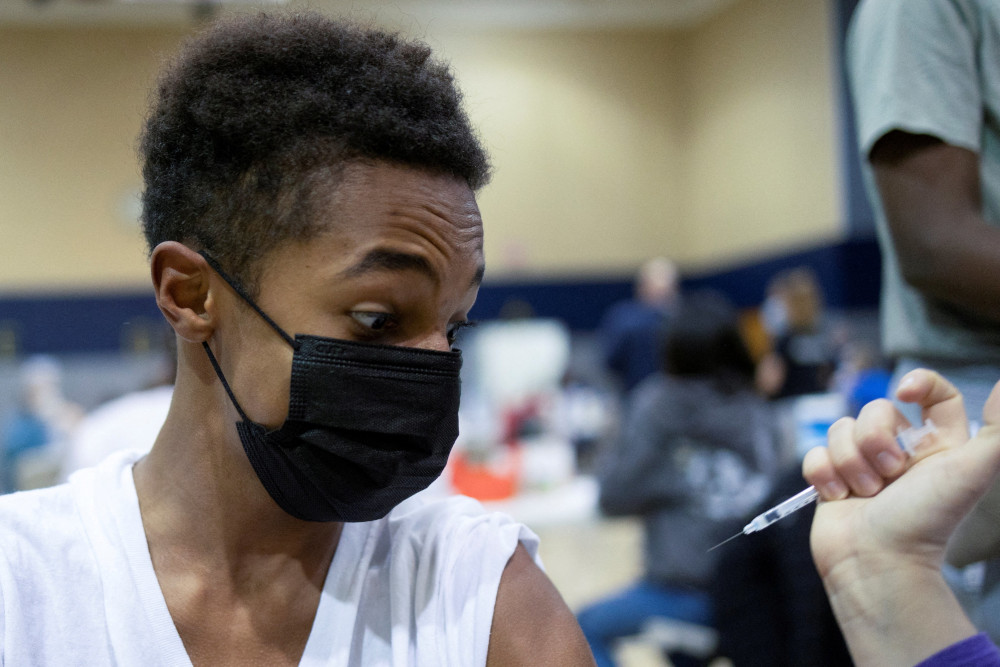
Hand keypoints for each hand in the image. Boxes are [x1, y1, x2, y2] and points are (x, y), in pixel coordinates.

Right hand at [801, 369, 999, 663]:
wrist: (878, 564)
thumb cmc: (926, 522)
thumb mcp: (973, 472)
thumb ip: (998, 432)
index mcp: (937, 446)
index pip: (934, 394)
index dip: (919, 383)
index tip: (906, 394)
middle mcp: (900, 452)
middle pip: (875, 408)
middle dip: (874, 438)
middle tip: (889, 474)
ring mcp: (862, 466)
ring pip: (840, 429)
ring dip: (849, 462)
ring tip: (865, 494)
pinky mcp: (831, 480)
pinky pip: (814, 452)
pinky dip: (822, 474)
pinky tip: (838, 496)